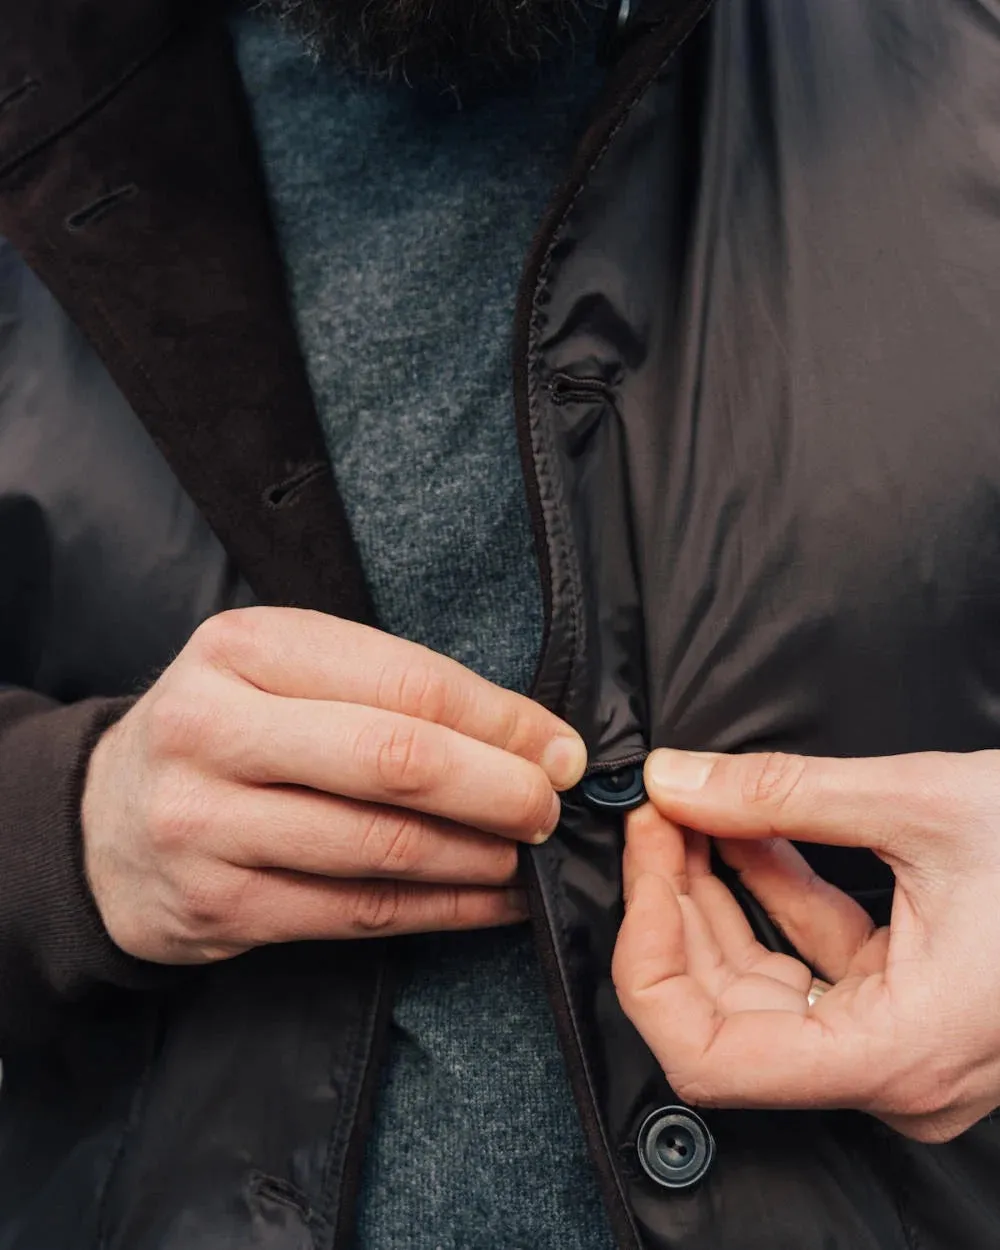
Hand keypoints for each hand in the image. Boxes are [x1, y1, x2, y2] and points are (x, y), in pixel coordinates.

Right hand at [82, 608, 585, 963]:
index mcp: (245, 647)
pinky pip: (356, 912)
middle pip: (395, 761)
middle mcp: (215, 728)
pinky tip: (488, 902)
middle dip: (501, 789)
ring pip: (381, 847)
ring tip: (527, 857)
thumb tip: (533, 737)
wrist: (102, 821)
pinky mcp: (216, 903)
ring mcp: (205, 822)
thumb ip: (387, 690)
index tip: (562, 748)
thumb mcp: (284, 673)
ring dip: (478, 857)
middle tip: (551, 808)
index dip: (502, 720)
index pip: (406, 682)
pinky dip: (441, 910)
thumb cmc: (227, 732)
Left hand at [612, 747, 999, 1142]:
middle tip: (659, 816)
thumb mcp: (925, 805)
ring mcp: (904, 1042)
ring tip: (691, 811)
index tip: (645, 859)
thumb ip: (784, 794)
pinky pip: (815, 962)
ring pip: (765, 986)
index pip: (709, 1056)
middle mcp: (896, 1070)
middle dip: (677, 907)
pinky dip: (772, 895)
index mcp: (900, 1053)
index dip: (651, 956)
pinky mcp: (914, 1004)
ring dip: (718, 895)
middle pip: (726, 1016)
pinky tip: (746, 829)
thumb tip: (674, 777)